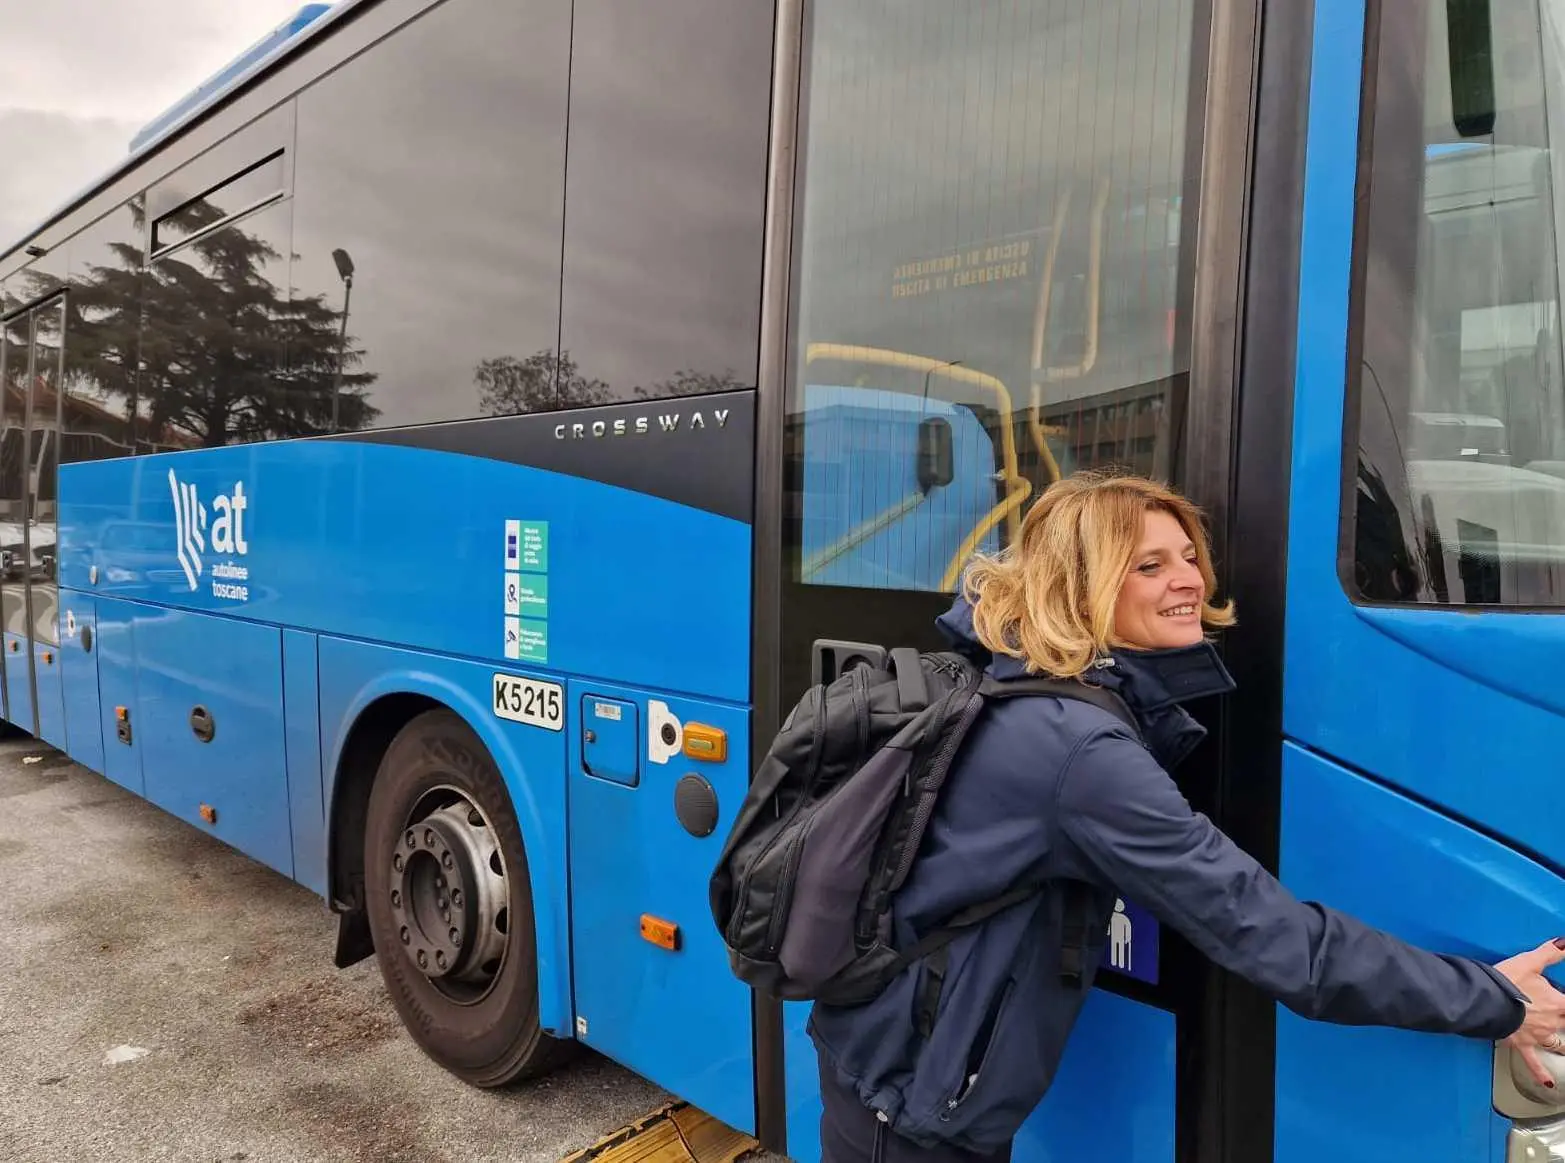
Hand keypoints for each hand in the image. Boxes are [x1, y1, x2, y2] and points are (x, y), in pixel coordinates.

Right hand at [1496, 938, 1564, 1087]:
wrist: (1486, 1002)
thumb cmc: (1506, 981)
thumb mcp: (1529, 962)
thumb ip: (1550, 953)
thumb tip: (1564, 942)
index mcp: (1558, 1003)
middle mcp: (1552, 1023)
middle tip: (1562, 1019)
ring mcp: (1538, 1036)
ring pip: (1558, 1044)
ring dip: (1563, 1046)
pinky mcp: (1522, 1045)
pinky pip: (1534, 1062)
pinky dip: (1542, 1073)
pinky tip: (1549, 1083)